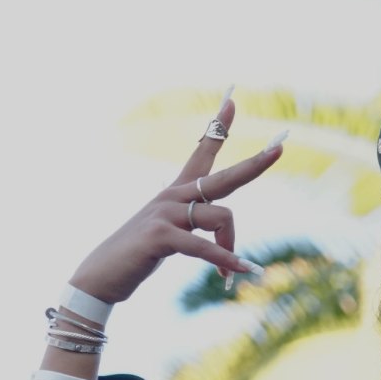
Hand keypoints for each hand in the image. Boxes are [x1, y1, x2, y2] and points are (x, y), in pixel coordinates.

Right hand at [69, 96, 284, 303]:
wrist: (100, 277)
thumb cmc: (137, 257)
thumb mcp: (171, 236)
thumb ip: (196, 227)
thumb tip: (223, 231)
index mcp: (175, 193)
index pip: (201, 152)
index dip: (217, 127)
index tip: (231, 101)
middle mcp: (172, 196)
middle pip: (223, 177)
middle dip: (254, 164)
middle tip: (280, 148)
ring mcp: (164, 213)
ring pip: (221, 216)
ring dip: (230, 248)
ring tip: (230, 275)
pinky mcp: (159, 236)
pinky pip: (203, 245)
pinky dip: (225, 259)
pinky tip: (241, 271)